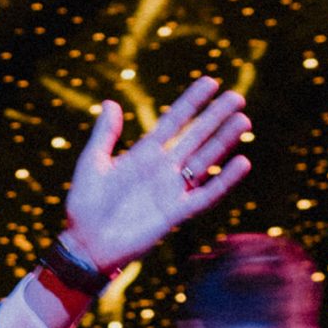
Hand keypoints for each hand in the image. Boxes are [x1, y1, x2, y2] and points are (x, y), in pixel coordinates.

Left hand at [62, 78, 250, 275]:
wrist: (85, 245)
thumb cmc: (84, 206)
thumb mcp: (92, 163)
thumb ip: (105, 134)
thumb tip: (110, 102)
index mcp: (144, 154)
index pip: (173, 122)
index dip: (191, 102)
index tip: (210, 82)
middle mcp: (162, 169)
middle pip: (195, 137)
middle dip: (215, 117)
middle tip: (237, 98)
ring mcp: (171, 190)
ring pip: (205, 161)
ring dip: (224, 142)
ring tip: (243, 122)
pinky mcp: (176, 214)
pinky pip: (206, 195)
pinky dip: (224, 181)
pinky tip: (242, 163)